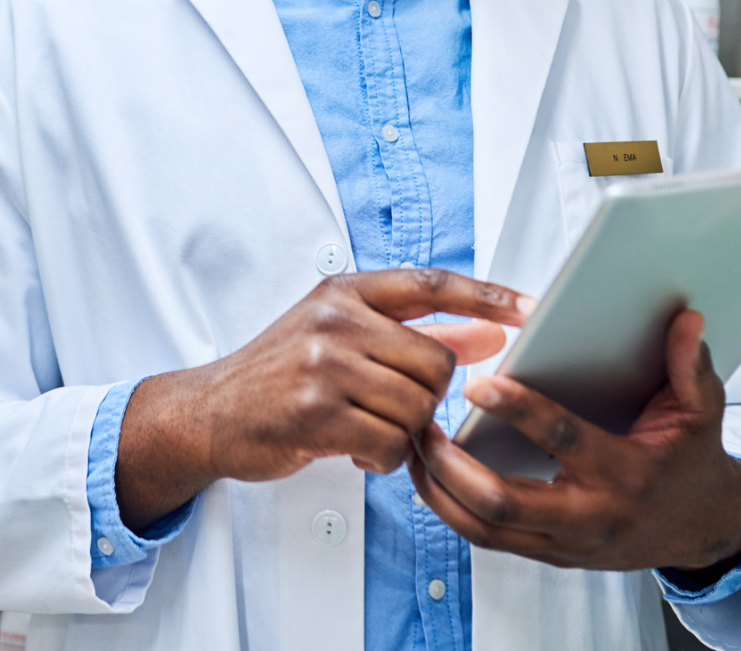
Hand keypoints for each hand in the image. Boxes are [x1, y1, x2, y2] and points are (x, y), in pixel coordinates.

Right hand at [116, 267, 531, 531]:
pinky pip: (390, 443)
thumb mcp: (340, 336)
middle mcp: (335, 320)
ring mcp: (324, 363)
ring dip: (404, 432)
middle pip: (436, 360)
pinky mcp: (315, 411)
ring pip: (417, 406)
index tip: (530, 309)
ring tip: (370, 429)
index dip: (487, 295)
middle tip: (397, 408)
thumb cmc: (279, 375)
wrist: (210, 411)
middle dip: (429, 395)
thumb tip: (488, 334)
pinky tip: (357, 449)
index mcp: (345, 293)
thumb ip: (412, 331)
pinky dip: (383, 458)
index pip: (431, 282)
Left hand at [411, 309, 740, 572]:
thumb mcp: (700, 411)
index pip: (564, 441)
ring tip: (413, 447)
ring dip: (439, 491)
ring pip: (484, 530)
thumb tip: (685, 318)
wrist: (702, 529)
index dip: (519, 411)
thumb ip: (688, 364)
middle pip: (503, 503)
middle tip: (421, 426)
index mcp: (626, 474)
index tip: (477, 383)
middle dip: (452, 467)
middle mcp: (591, 516)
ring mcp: (565, 543)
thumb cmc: (691, 462)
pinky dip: (451, 509)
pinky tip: (429, 475)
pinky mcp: (549, 554)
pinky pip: (487, 539)